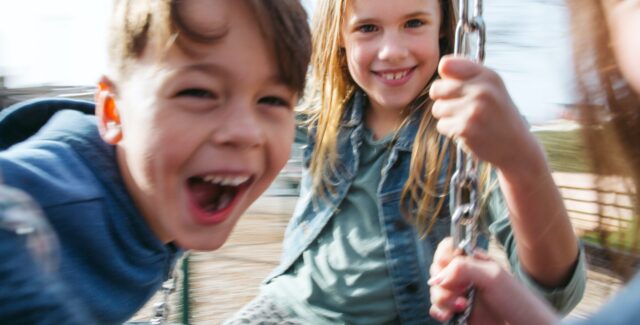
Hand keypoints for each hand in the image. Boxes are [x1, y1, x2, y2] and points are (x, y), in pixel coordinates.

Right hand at [428, 237, 557, 324]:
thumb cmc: (515, 299)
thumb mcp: (492, 276)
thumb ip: (463, 268)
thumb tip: (437, 277)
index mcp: (472, 261)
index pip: (446, 249)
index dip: (443, 257)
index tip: (450, 266)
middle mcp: (463, 276)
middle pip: (436, 270)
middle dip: (443, 282)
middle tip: (460, 291)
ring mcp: (458, 294)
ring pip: (434, 291)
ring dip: (443, 299)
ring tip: (462, 306)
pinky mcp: (456, 312)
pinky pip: (437, 309)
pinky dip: (440, 312)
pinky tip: (450, 316)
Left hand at [429, 55, 536, 170]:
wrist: (516, 147)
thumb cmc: (499, 116)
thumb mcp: (493, 88)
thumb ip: (469, 75)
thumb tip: (442, 67)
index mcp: (488, 76)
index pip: (446, 65)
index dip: (445, 78)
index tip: (455, 87)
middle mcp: (481, 90)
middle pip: (436, 89)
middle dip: (444, 100)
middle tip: (462, 108)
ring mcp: (472, 109)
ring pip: (437, 108)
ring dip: (448, 117)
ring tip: (468, 120)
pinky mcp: (465, 128)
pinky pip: (442, 125)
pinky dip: (451, 131)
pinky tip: (468, 132)